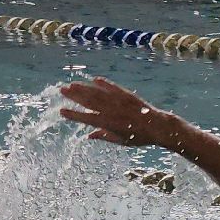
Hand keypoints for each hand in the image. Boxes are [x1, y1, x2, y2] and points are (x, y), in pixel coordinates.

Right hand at [58, 77, 178, 147]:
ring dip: (84, 88)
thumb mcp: (121, 141)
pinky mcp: (127, 95)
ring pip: (98, 93)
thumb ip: (104, 136)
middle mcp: (111, 112)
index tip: (61, 111)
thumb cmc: (139, 137)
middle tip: (62, 90)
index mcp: (108, 124)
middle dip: (74, 96)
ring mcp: (119, 102)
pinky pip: (114, 88)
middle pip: (89, 102)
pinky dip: (104, 83)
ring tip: (72, 84)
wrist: (158, 127)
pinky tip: (94, 78)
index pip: (86, 118)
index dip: (73, 115)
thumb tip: (89, 136)